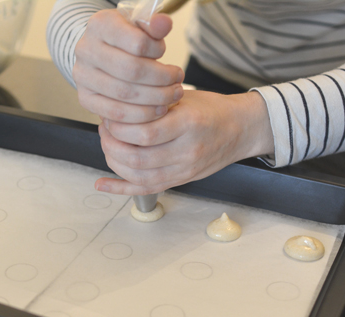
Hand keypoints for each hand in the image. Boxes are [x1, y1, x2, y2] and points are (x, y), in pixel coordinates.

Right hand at [73, 9, 183, 123]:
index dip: (158, 52)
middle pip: (131, 71)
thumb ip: (154, 26)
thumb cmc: (125, 39)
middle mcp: (86, 50)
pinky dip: (140, 115)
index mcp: (100, 25)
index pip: (137, 43)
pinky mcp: (85, 98)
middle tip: (178, 83)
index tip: (166, 54)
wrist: (101, 53)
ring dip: (155, 99)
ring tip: (172, 97)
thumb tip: (164, 23)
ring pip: (124, 94)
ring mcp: (82, 76)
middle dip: (161, 80)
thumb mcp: (139, 27)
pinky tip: (156, 111)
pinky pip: (115, 113)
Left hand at [94, 90, 274, 194]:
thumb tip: (115, 108)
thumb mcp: (184, 98)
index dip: (119, 126)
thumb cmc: (212, 110)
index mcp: (188, 124)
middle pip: (137, 157)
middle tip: (105, 129)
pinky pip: (147, 189)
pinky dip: (121, 188)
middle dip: (112, 144)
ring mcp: (184, 170)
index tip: (110, 115)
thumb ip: (153, 105)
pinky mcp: (181, 180)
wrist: (241, 129)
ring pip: (138, 176)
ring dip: (114, 162)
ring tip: (108, 145)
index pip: (144, 133)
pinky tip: (103, 184)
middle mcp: (187, 151)